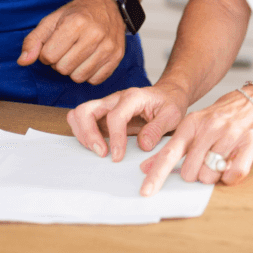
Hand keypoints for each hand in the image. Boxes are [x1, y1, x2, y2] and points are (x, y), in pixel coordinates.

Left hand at [18, 0, 125, 84]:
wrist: (108, 4)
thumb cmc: (77, 13)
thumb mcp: (51, 20)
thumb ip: (33, 41)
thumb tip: (23, 61)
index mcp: (75, 23)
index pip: (48, 56)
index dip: (47, 53)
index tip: (55, 44)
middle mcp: (94, 34)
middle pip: (63, 69)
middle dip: (60, 61)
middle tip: (68, 48)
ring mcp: (108, 46)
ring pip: (79, 77)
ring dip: (74, 69)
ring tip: (78, 54)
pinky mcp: (117, 56)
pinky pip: (95, 80)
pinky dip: (89, 73)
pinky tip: (90, 59)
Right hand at [67, 83, 187, 160]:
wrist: (168, 95)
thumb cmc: (169, 103)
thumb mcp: (173, 115)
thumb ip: (158, 129)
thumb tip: (142, 145)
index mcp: (133, 97)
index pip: (115, 116)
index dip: (114, 138)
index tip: (118, 157)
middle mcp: (115, 99)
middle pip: (85, 110)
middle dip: (88, 135)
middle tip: (102, 154)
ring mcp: (106, 106)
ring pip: (79, 114)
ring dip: (83, 135)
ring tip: (99, 151)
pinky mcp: (102, 115)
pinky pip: (83, 122)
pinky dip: (84, 136)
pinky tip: (98, 147)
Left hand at [138, 88, 252, 195]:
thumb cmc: (225, 115)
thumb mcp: (196, 124)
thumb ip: (173, 146)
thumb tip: (146, 167)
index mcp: (193, 123)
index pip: (170, 153)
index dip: (156, 175)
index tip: (146, 192)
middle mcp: (210, 128)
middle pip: (190, 172)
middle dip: (196, 173)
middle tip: (206, 160)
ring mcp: (230, 135)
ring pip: (210, 175)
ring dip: (214, 175)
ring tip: (222, 159)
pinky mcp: (250, 143)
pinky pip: (233, 174)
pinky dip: (231, 177)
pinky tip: (233, 164)